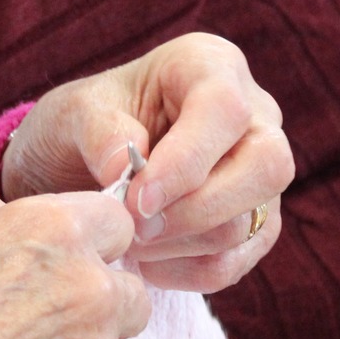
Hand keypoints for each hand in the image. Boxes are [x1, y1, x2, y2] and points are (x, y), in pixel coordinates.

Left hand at [3, 32, 292, 294]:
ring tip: (127, 239)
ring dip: (182, 244)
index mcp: (209, 66)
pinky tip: (145, 262)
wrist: (79, 166)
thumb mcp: (72, 112)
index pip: (225, 109)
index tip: (136, 199)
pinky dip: (187, 272)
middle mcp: (253, 115)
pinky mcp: (254, 223)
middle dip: (195, 210)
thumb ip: (97, 130)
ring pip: (253, 221)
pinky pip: (237, 261)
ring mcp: (260, 173)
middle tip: (133, 227)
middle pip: (266, 166)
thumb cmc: (84, 125)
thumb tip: (124, 166)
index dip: (186, 161)